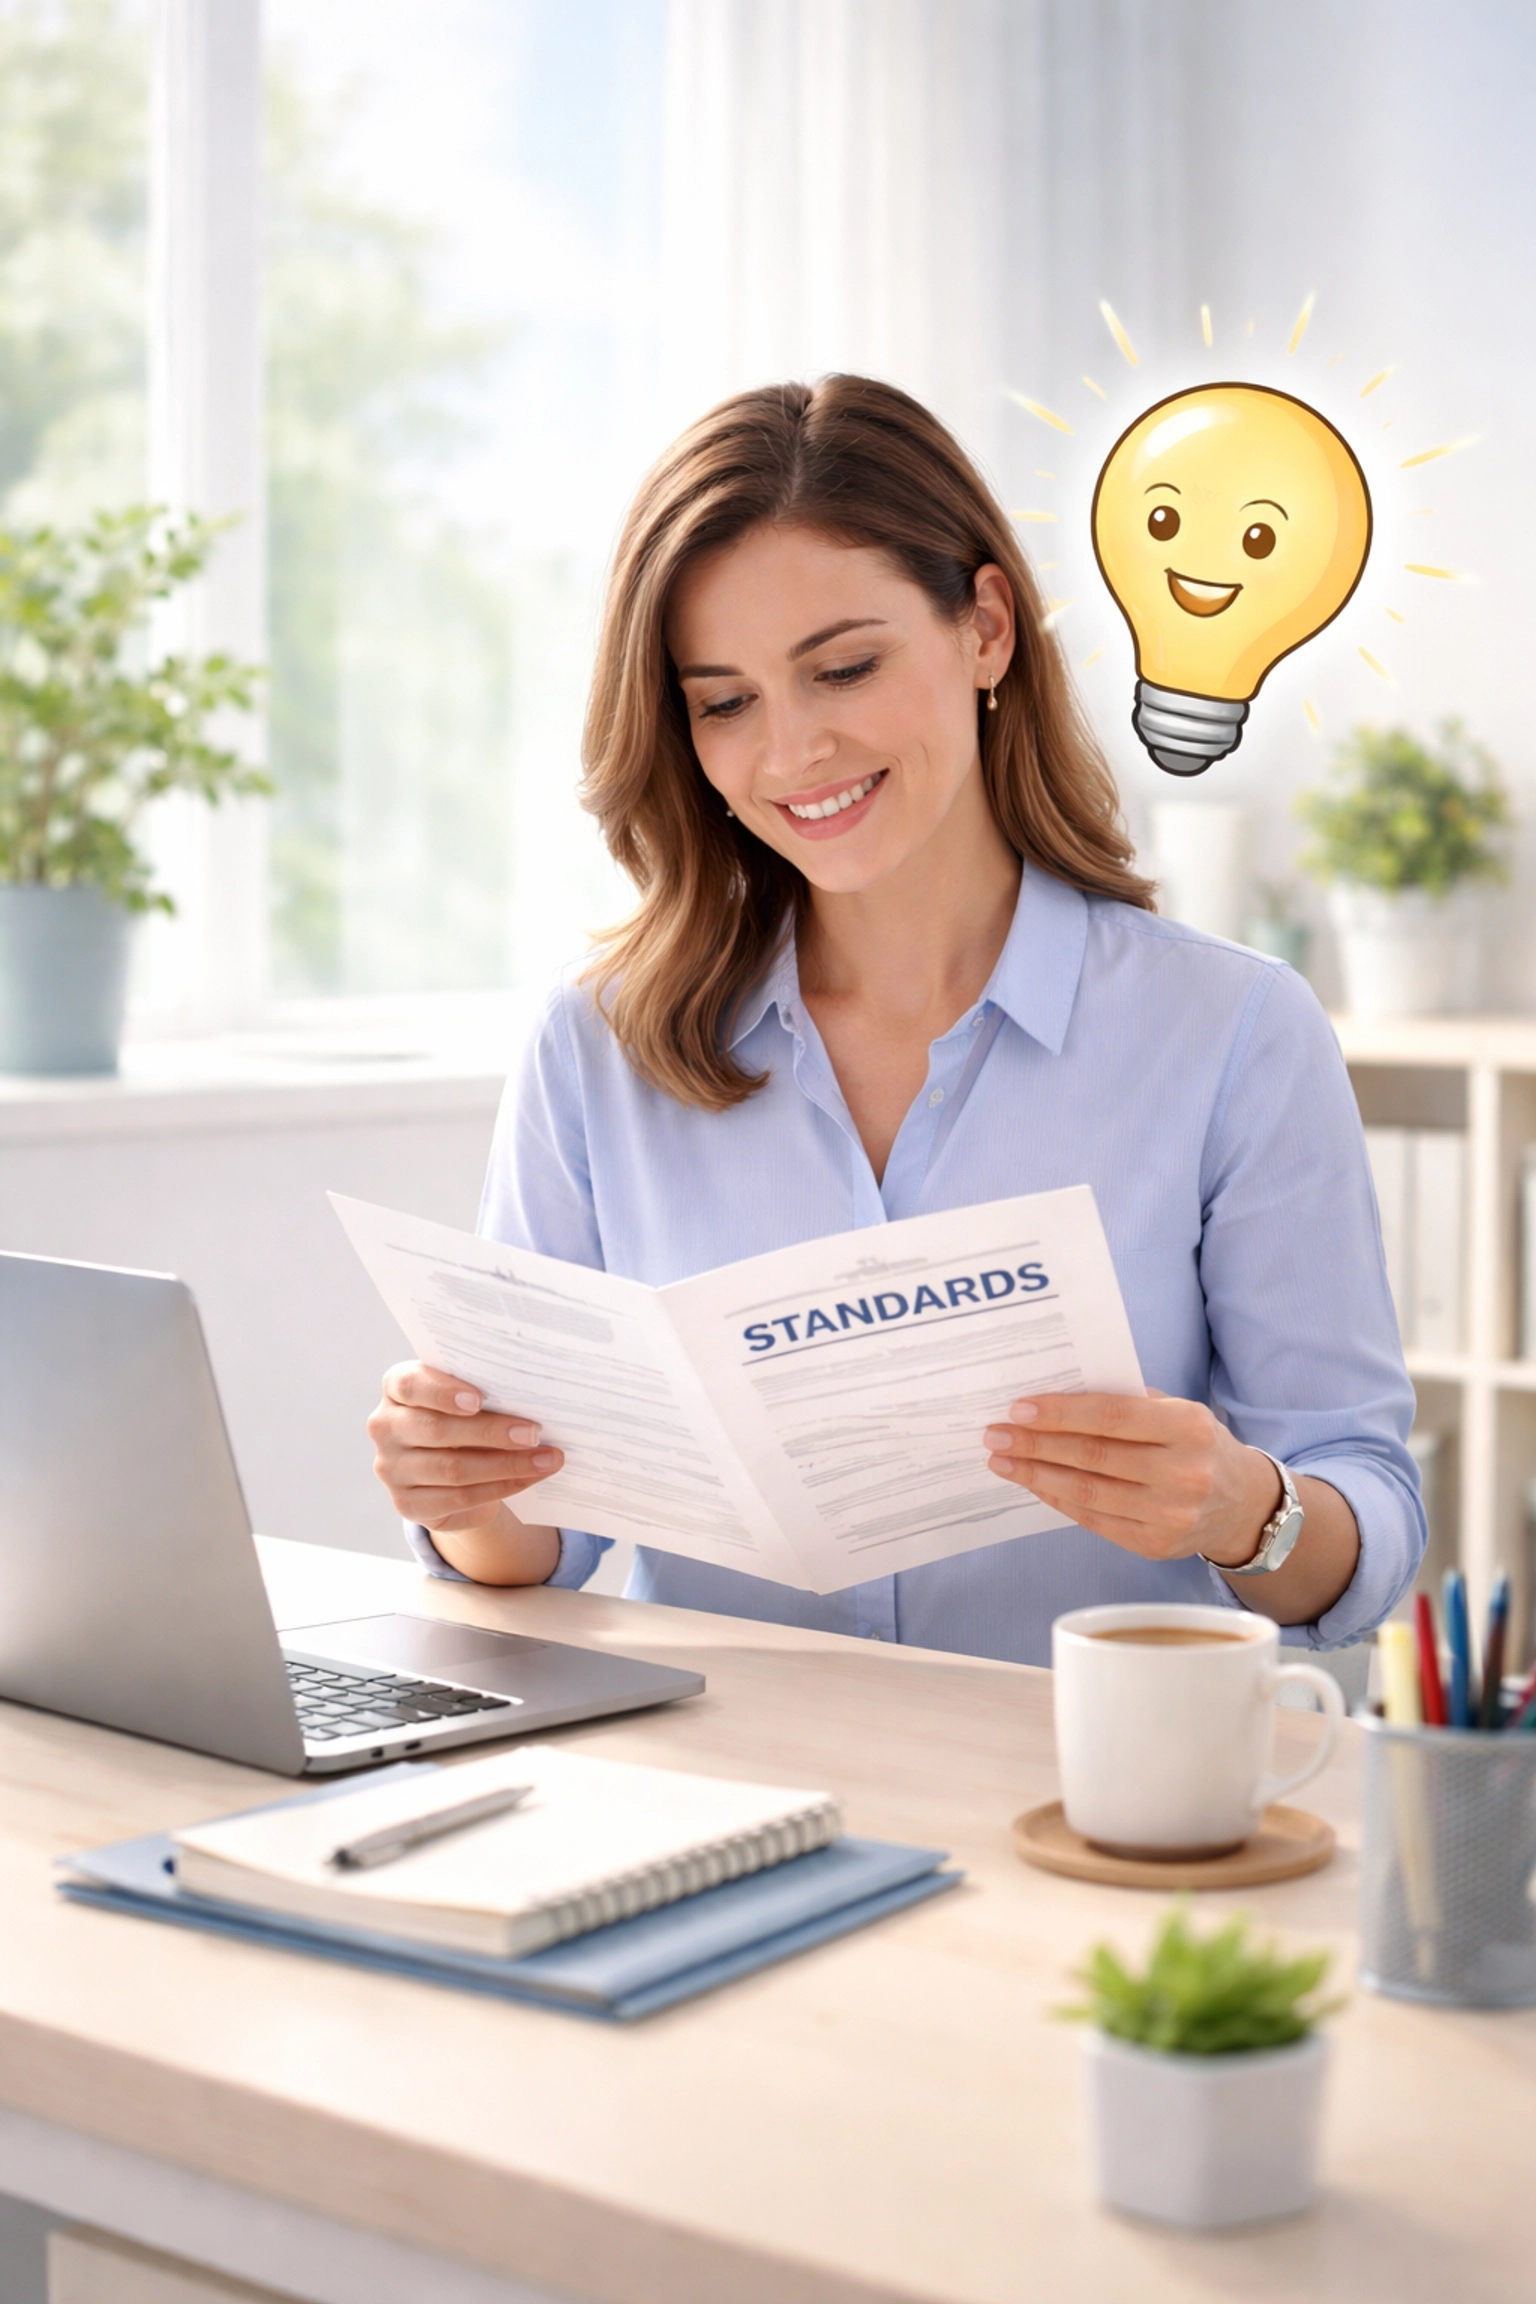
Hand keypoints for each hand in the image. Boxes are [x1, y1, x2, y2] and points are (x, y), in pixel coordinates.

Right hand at [367, 1361, 564, 1536]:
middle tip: (534, 1433)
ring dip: (507, 1465)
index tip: (479, 1399)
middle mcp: (385, 1427)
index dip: (443, 1392)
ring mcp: (391, 1469)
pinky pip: (460, 1498)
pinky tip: (530, 1478)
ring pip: (453, 1469)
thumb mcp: (467, 1398)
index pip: (409, 1385)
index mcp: (396, 1389)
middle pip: (437, 1430)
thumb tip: (532, 1399)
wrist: (451, 1468)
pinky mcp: (408, 1504)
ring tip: (546, 1459)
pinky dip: (501, 1488)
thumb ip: (484, 1393)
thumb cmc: (464, 1417)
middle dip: (491, 1432)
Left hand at [983, 1389, 1279, 1568]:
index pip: (1112, 1416)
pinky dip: (1057, 1499)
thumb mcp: (1177, 1412)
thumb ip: (1126, 1402)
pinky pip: (1093, 1519)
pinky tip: (1034, 1483)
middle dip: (1036, 1444)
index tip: (1018, 1409)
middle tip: (995, 1435)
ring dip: (1036, 1475)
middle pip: (1093, 1456)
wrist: (1240, 1505)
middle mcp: (1183, 1474)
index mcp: (1188, 1428)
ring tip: (1003, 1461)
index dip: (1061, 1413)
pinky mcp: (1154, 1545)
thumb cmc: (1195, 1446)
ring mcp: (1169, 1515)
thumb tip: (1054, 1396)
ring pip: (1086, 1492)